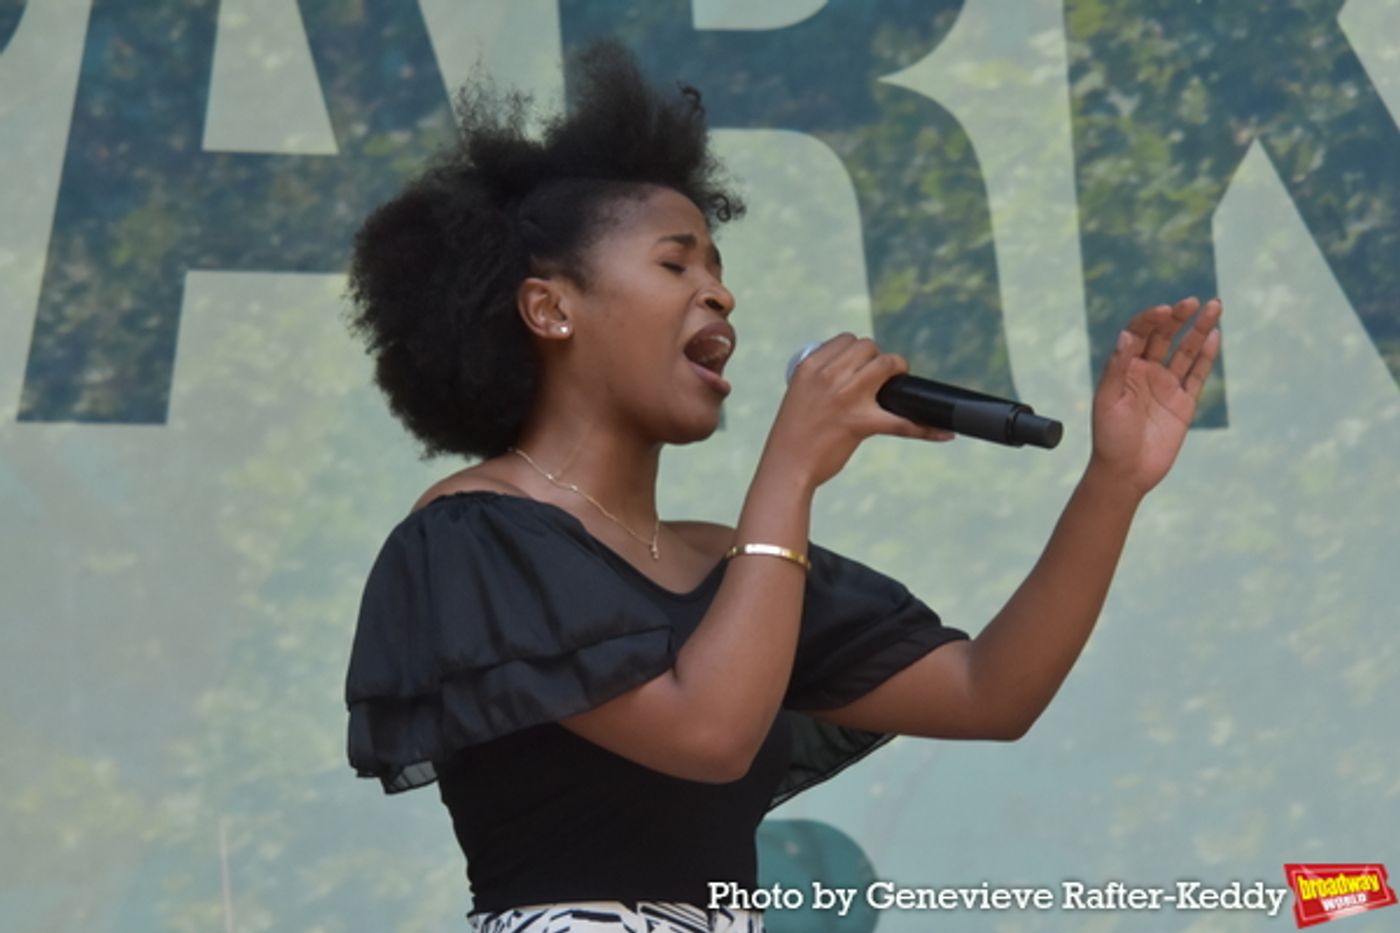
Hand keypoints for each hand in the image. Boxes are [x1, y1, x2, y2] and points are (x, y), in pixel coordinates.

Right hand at [768, 334, 954, 488]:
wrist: (786, 467)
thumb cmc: (793, 436)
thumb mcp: (799, 396)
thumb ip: (820, 381)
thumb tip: (854, 373)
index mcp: (809, 366)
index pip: (846, 340)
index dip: (859, 350)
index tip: (863, 365)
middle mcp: (827, 376)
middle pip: (868, 347)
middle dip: (880, 358)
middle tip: (882, 377)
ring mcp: (845, 397)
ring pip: (886, 364)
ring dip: (898, 370)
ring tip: (899, 386)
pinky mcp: (860, 422)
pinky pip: (902, 421)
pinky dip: (926, 428)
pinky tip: (945, 433)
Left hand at [1089, 297, 1221, 496]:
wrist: (1126, 472)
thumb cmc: (1110, 437)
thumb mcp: (1108, 400)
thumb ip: (1118, 367)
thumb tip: (1126, 334)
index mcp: (1123, 368)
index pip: (1138, 334)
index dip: (1150, 320)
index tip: (1165, 310)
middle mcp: (1145, 372)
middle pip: (1164, 336)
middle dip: (1178, 317)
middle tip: (1192, 302)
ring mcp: (1166, 386)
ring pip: (1186, 351)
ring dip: (1199, 329)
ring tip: (1214, 306)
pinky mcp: (1184, 403)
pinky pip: (1198, 374)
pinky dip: (1206, 355)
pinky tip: (1214, 336)